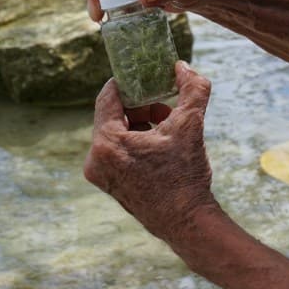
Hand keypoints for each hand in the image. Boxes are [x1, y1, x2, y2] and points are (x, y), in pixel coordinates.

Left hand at [83, 61, 218, 242]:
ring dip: (140, 124)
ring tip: (167, 126)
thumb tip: (182, 66)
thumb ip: (192, 88)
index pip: (108, 97)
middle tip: (164, 104)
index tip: (144, 75)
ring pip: (116, 133)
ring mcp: (100, 174)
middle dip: (140, 106)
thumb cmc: (186, 175)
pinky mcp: (109, 184)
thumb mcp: (191, 125)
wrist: (187, 222)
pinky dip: (136, 142)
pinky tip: (161, 145)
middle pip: (113, 115)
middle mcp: (96, 159)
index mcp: (107, 142)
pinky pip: (117, 151)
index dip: (127, 82)